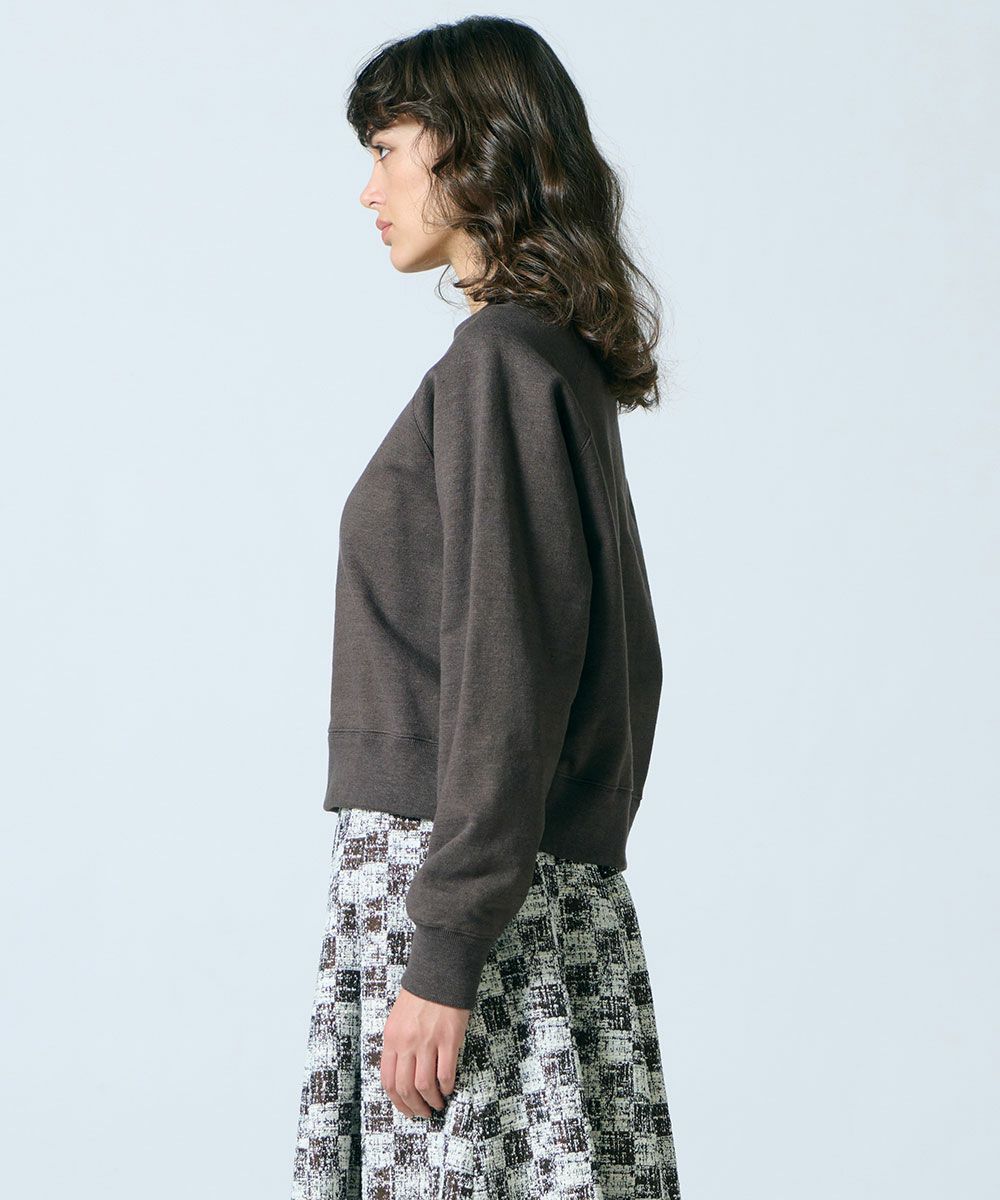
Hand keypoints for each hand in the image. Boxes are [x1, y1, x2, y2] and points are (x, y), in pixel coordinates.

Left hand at [380, 986, 470, 1117]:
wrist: (440, 972)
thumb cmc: (420, 995)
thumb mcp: (397, 1019)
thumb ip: (397, 1045)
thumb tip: (401, 1073)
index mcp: (391, 1038)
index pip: (388, 1081)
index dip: (397, 1101)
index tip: (406, 1109)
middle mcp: (406, 1043)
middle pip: (405, 1088)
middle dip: (414, 1107)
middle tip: (423, 1113)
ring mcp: (427, 1042)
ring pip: (424, 1085)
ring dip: (431, 1101)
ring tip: (438, 1104)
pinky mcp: (448, 1039)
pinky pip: (445, 1073)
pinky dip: (447, 1087)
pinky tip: (449, 1088)